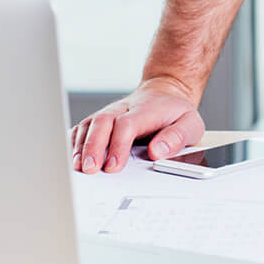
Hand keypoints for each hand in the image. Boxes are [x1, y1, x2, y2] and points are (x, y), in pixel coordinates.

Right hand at [71, 75, 204, 174]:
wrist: (166, 93)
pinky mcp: (101, 119)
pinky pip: (83, 127)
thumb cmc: (176, 113)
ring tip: (78, 167)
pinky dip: (75, 141)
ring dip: (81, 145)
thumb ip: (177, 137)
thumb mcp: (191, 124)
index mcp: (146, 110)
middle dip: (93, 146)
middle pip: (103, 122)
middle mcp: (124, 109)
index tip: (113, 166)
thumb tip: (157, 151)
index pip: (127, 124)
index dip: (117, 145)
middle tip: (90, 170)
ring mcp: (110, 112)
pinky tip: (72, 156)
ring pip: (90, 123)